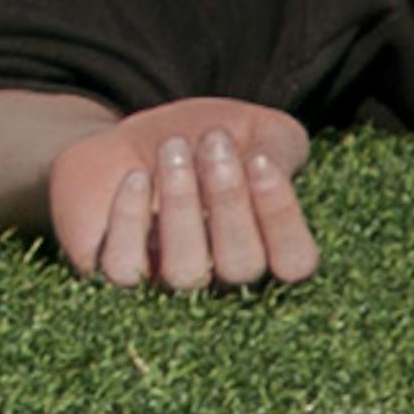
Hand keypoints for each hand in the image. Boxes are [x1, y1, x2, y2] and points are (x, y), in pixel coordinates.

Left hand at [43, 99, 324, 294]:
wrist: (130, 138)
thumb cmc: (204, 141)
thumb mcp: (254, 129)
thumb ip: (278, 146)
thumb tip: (269, 165)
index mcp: (269, 250)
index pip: (294, 262)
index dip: (281, 215)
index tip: (259, 160)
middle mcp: (225, 281)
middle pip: (241, 267)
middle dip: (229, 199)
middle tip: (214, 141)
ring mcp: (170, 283)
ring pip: (184, 272)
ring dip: (182, 205)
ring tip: (174, 147)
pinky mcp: (119, 274)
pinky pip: (125, 269)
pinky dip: (130, 221)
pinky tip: (136, 177)